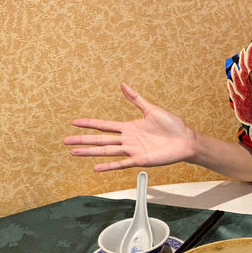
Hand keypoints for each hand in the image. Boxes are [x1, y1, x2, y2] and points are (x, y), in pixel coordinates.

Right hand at [64, 83, 196, 171]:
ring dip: (90, 153)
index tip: (74, 123)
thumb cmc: (172, 125)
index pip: (103, 126)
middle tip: (66, 141)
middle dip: (82, 140)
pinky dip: (108, 165)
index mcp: (129, 127)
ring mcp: (132, 150)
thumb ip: (136, 98)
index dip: (89, 124)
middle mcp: (127, 139)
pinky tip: (96, 167)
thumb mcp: (152, 109)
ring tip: (74, 153)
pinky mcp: (139, 160)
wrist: (186, 140)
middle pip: (100, 140)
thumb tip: (123, 84)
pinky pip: (121, 163)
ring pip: (106, 151)